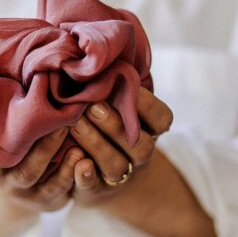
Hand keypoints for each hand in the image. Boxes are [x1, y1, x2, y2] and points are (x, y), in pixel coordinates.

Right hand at [0, 110, 84, 212]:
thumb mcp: (1, 119)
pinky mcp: (40, 199)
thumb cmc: (16, 138)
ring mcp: (15, 187)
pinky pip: (52, 189)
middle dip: (20, 130)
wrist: (26, 186)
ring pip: (27, 172)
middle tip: (44, 107)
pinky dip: (66, 174)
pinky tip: (82, 156)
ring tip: (68, 127)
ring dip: (47, 150)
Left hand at [68, 87, 172, 205]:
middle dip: (116, 124)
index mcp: (150, 130)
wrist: (98, 171)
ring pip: (116, 165)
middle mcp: (140, 154)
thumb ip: (117, 82)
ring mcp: (119, 175)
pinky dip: (85, 176)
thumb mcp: (118, 101)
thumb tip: (103, 45)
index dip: (147, 105)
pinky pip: (93, 186)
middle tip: (92, 105)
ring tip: (75, 124)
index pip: (162, 119)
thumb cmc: (106, 120)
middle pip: (140, 145)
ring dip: (97, 144)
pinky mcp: (95, 190)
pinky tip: (76, 162)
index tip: (126, 85)